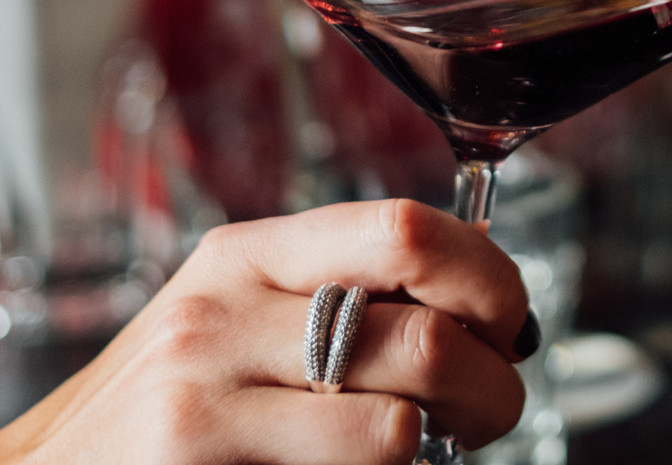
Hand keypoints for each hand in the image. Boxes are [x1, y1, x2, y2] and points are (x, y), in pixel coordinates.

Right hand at [0, 200, 532, 464]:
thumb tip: (484, 295)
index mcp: (246, 254)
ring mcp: (202, 397)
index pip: (407, 229)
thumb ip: (334, 289)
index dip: (490, 278)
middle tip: (493, 409)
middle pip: (424, 335)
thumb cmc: (162, 408)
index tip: (509, 322)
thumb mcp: (233, 318)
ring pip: (397, 425)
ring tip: (436, 450)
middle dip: (494, 385)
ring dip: (443, 448)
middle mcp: (221, 311)